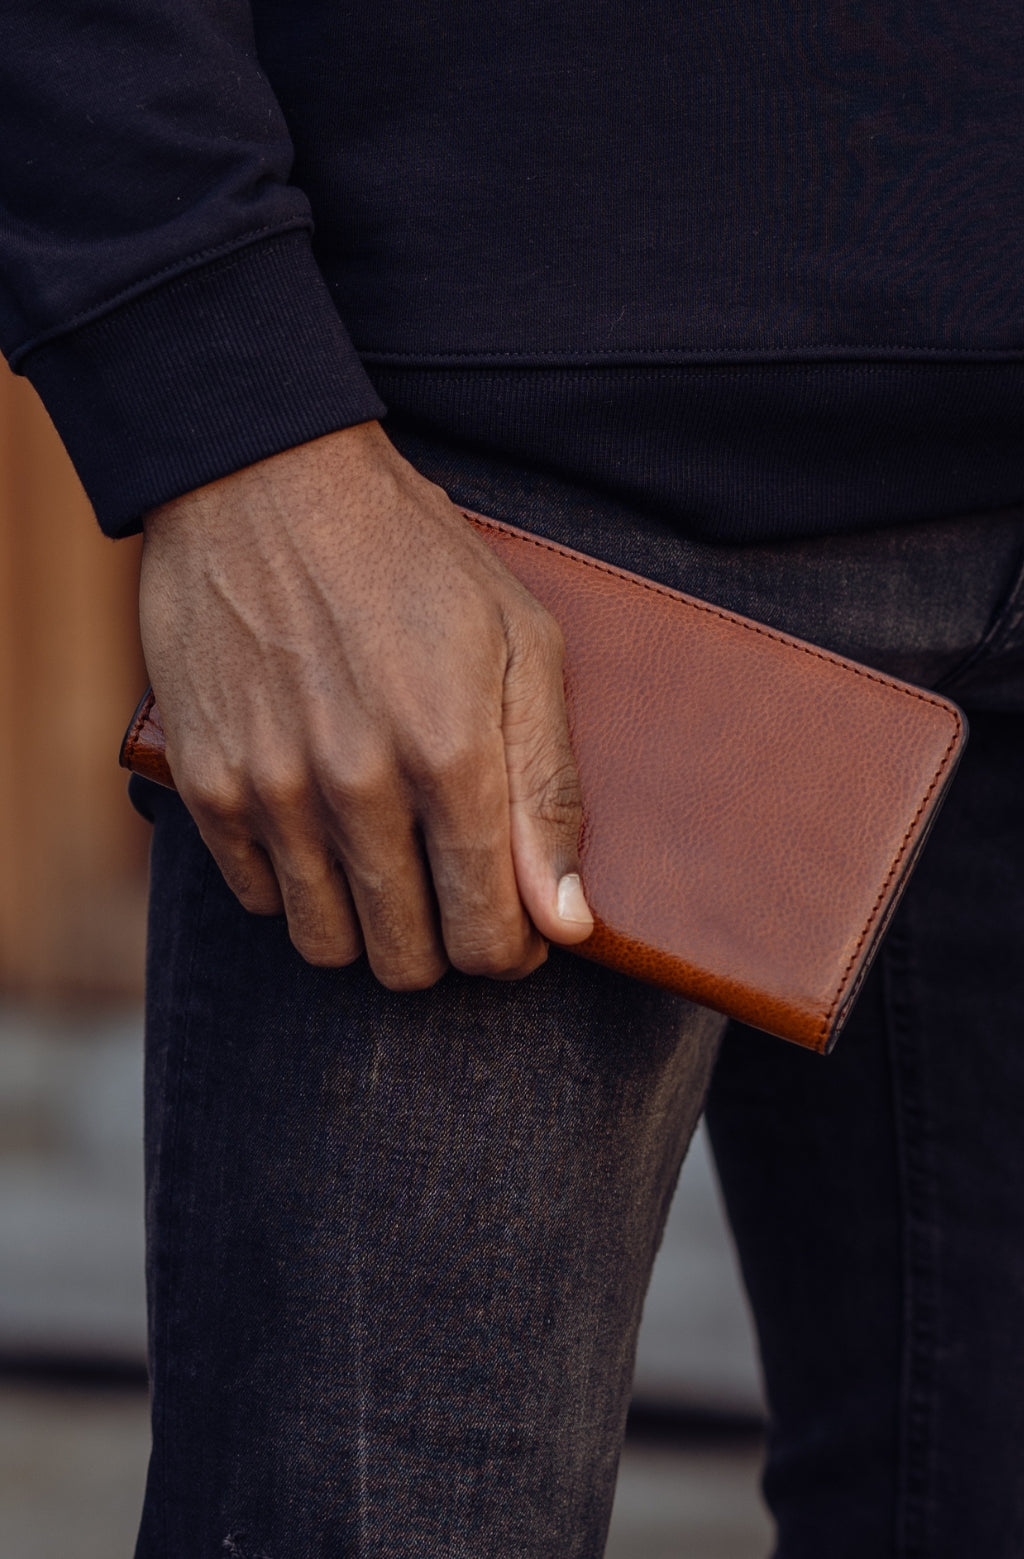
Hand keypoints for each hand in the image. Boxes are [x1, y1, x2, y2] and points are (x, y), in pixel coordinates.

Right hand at [138, 421, 592, 987]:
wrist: (265, 479)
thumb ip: (549, 788)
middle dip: (444, 945)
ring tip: (388, 869)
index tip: (514, 925)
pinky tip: (322, 831)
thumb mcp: (522, 645)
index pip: (487, 936)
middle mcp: (358, 785)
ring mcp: (272, 788)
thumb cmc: (415, 557)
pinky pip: (256, 898)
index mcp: (453, 754)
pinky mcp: (207, 780)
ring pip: (326, 946)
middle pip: (408, 960)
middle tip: (452, 894)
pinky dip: (296, 886)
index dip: (511, 950)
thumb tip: (565, 919)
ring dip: (368, 928)